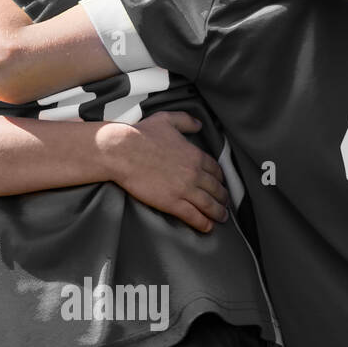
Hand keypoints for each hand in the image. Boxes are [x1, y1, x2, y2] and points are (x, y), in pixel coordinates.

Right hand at [101, 112, 228, 232]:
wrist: (122, 151)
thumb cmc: (140, 135)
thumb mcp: (166, 120)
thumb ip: (185, 121)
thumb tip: (198, 124)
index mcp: (194, 155)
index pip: (216, 170)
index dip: (220, 179)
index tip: (220, 184)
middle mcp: (194, 173)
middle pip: (216, 189)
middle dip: (223, 198)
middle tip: (225, 204)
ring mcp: (185, 189)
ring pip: (209, 205)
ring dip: (218, 213)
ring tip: (220, 218)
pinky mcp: (172, 202)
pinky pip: (194, 216)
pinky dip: (204, 223)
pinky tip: (207, 227)